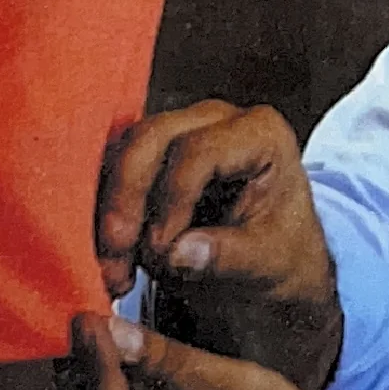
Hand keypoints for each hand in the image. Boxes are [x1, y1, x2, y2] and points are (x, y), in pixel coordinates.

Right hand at [98, 102, 341, 389]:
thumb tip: (177, 252)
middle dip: (126, 197)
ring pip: (123, 151)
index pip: (200, 151)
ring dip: (109, 211)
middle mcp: (217, 120)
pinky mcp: (154, 155)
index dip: (173, 199)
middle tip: (117, 254)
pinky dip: (105, 216)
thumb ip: (227, 255)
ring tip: (113, 269)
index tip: (163, 251)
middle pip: (151, 137)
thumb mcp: (270, 262)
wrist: (275, 258)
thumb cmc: (283, 253)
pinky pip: (114, 171)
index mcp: (260, 134)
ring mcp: (181, 131)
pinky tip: (111, 260)